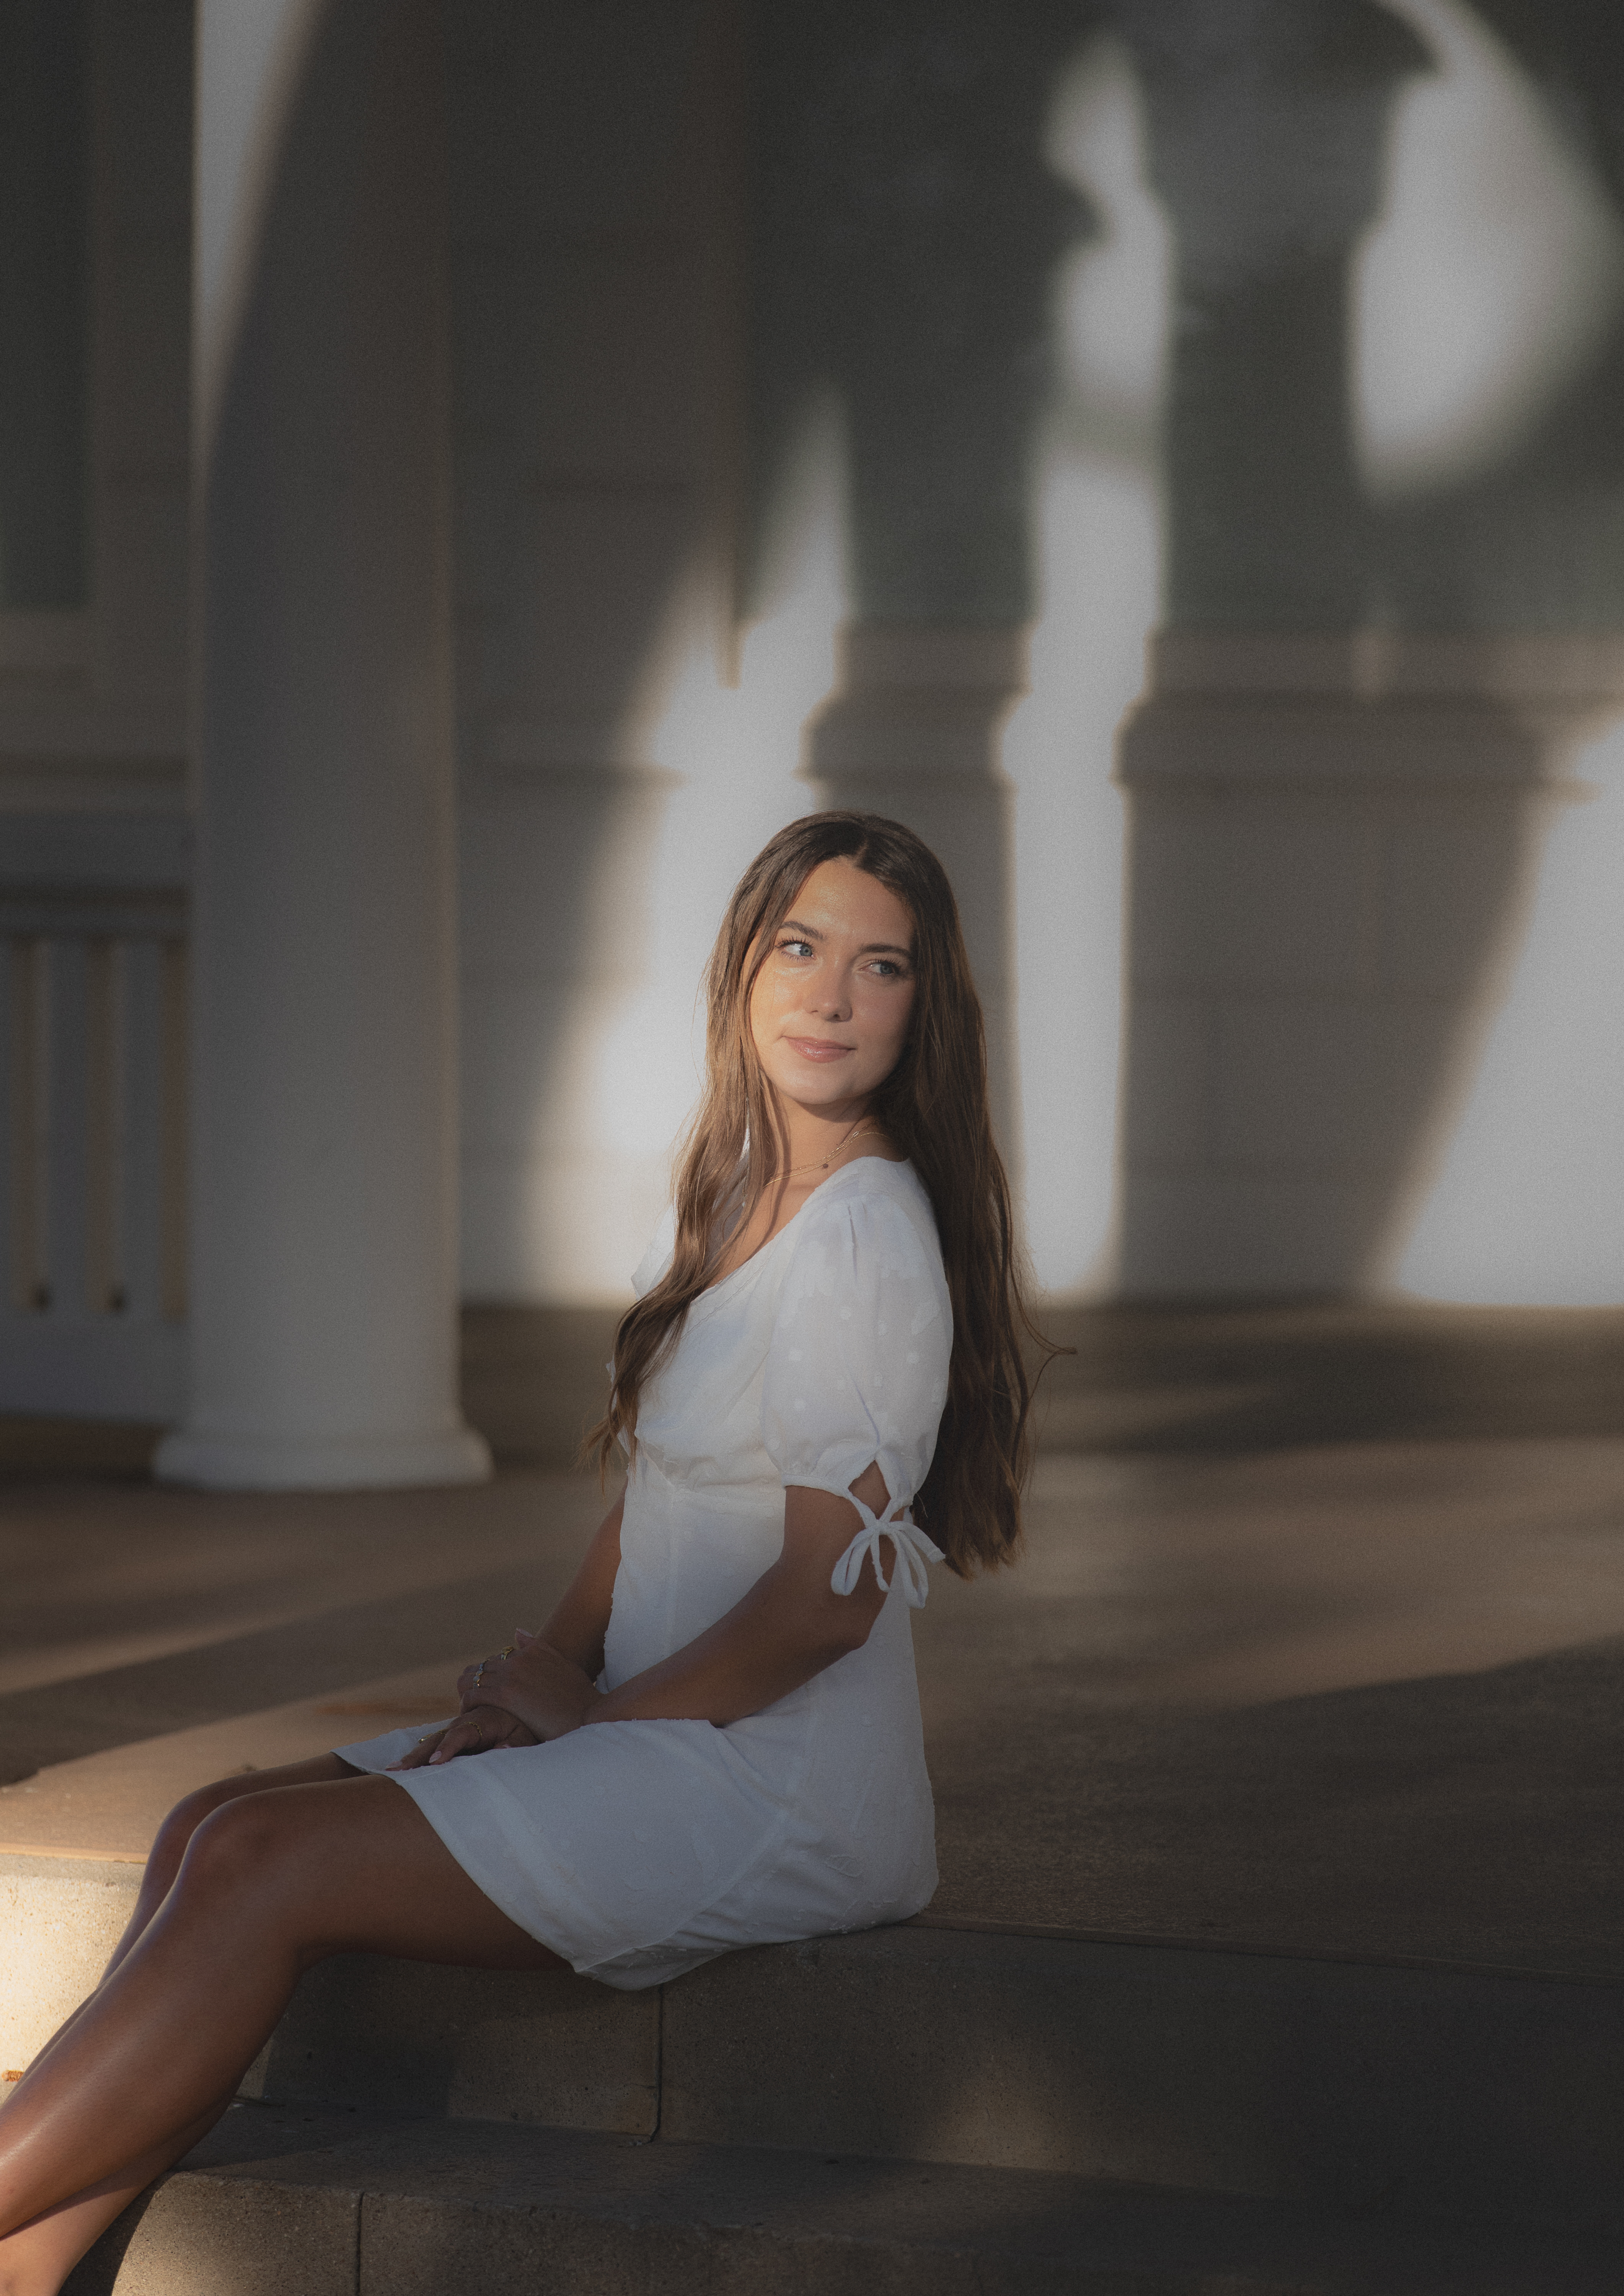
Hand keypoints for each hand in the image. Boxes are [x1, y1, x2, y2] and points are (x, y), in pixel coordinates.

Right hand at [387, 1704, 539, 1768]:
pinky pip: (437, 1742)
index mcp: (484, 1718)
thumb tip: (503, 1748)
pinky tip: (404, 1766)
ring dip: (414, 1754)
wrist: (529, 1700)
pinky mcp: (460, 1732)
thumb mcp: (530, 1734)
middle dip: (418, 1754)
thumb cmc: (532, 1722)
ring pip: (434, 1739)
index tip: (434, 1763)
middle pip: (439, 1736)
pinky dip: (421, 1752)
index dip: (447, 1747)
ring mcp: (461, 1726)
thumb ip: (517, 1742)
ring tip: (392, 1769)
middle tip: (396, 1770)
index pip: (461, 1733)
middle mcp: (468, 1720)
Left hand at [455, 1627, 599, 1742]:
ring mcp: (512, 1676)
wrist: (588, 1717)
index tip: (487, 1690)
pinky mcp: (506, 1696)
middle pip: (482, 1667)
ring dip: (466, 1692)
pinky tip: (468, 1714)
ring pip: (473, 1678)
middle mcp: (520, 1660)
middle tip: (470, 1699)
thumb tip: (517, 1631)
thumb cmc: (579, 1696)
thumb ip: (538, 1648)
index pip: (497, 1658)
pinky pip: (473, 1695)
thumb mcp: (562, 1664)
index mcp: (533, 1651)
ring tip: (467, 1707)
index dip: (488, 1675)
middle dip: (473, 1682)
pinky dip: (466, 1703)